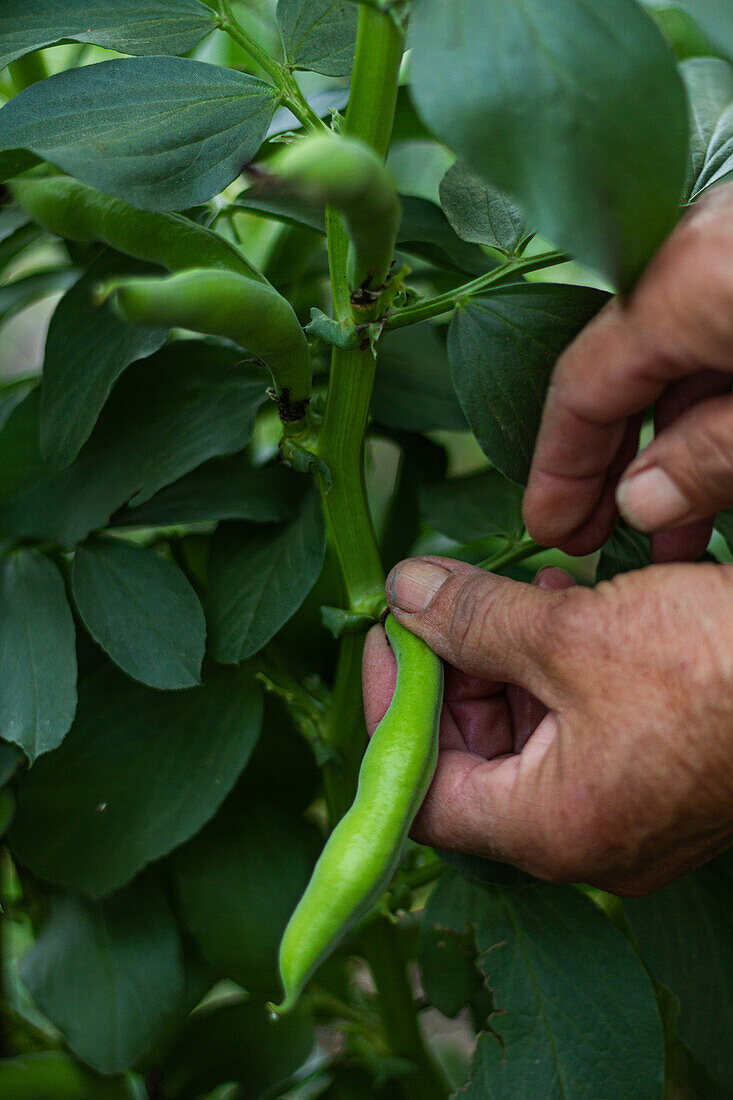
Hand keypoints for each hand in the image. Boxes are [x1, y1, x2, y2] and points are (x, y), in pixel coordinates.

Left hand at [363, 557, 732, 893]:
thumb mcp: (575, 635)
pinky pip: (580, 727)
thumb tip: (404, 592)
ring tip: (521, 592)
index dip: (393, 706)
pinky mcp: (658, 773)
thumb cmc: (720, 674)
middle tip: (449, 602)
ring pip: (529, 735)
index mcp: (549, 828)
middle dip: (457, 671)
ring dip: (509, 659)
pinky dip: (559, 669)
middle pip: (473, 759)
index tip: (391, 633)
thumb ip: (475, 618)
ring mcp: (625, 808)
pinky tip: (569, 606)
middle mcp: (583, 836)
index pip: (422, 790)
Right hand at [523, 182, 732, 562]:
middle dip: (614, 465)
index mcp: (690, 278)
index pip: (584, 383)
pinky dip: (717, 403)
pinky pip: (721, 335)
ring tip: (678, 531)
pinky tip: (717, 468)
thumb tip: (640, 504)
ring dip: (674, 445)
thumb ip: (711, 459)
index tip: (550, 531)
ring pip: (683, 357)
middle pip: (626, 368)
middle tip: (600, 541)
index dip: (557, 469)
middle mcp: (705, 245)